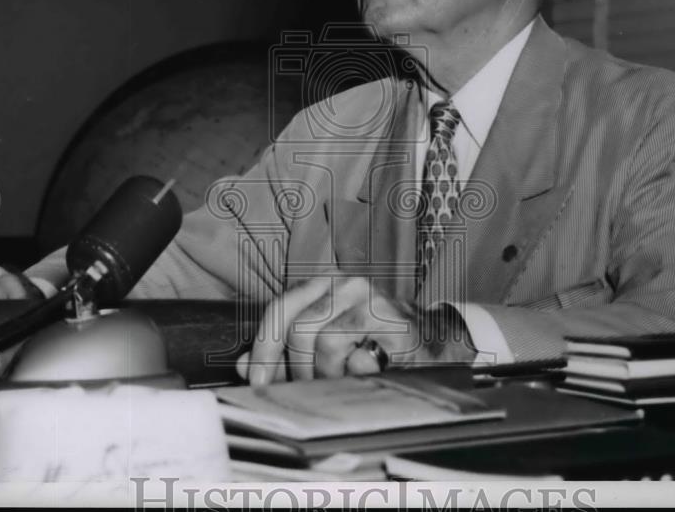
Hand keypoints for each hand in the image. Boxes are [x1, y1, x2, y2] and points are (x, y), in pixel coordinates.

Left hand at [235, 276, 475, 384]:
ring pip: (324, 341)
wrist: (432, 344)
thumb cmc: (374, 345)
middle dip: (296, 368)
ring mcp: (372, 299)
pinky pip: (357, 355)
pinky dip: (354, 374)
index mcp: (323, 286)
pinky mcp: (394, 321)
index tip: (257, 382)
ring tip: (343, 380)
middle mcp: (345, 284)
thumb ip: (285, 353)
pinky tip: (367, 372)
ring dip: (328, 373)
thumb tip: (242, 365)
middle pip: (296, 327)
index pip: (280, 310)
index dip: (264, 348)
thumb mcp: (325, 347)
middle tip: (307, 389)